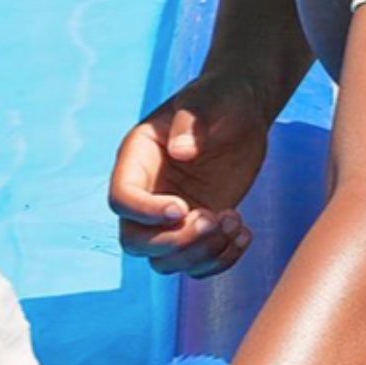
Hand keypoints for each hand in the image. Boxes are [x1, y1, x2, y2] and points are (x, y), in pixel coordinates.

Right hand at [110, 71, 273, 278]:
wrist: (240, 113)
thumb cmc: (219, 99)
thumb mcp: (207, 100)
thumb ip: (191, 122)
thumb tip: (182, 151)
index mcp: (136, 160)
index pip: (121, 199)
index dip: (145, 212)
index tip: (183, 207)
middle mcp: (147, 194)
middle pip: (136, 241)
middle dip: (175, 242)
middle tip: (215, 218)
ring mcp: (170, 217)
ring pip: (165, 261)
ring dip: (201, 253)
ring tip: (235, 221)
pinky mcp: (197, 229)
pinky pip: (196, 264)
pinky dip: (220, 261)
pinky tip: (244, 233)